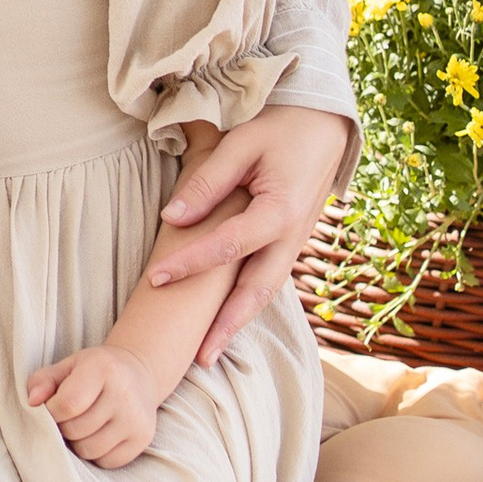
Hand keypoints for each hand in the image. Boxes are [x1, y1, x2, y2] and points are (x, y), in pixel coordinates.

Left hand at [28, 345, 159, 467]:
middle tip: (69, 417)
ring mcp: (136, 419)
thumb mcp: (67, 366)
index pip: (67, 404)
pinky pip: (107, 462)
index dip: (51, 412)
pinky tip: (99, 434)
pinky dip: (97, 454)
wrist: (138, 374)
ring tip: (83, 426)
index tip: (52, 408)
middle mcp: (124, 394)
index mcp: (102, 369)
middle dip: (64, 427)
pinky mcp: (143, 439)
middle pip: (76, 430)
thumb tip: (31, 401)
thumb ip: (43, 381)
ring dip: (78, 443)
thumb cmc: (94, 371)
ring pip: (90, 450)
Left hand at [147, 104, 352, 361]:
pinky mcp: (290, 244)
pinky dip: (248, 305)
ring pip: (265, 293)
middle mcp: (292, 237)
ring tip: (209, 353)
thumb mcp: (242, 143)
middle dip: (226, 325)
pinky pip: (268, 281)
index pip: (229, 245)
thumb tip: (173, 217)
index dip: (191, 262)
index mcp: (281, 211)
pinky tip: (226, 322)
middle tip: (198, 356)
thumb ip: (209, 182)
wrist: (326, 125)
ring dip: (238, 323)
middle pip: (256, 290)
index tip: (156, 277)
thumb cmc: (280, 128)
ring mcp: (295, 244)